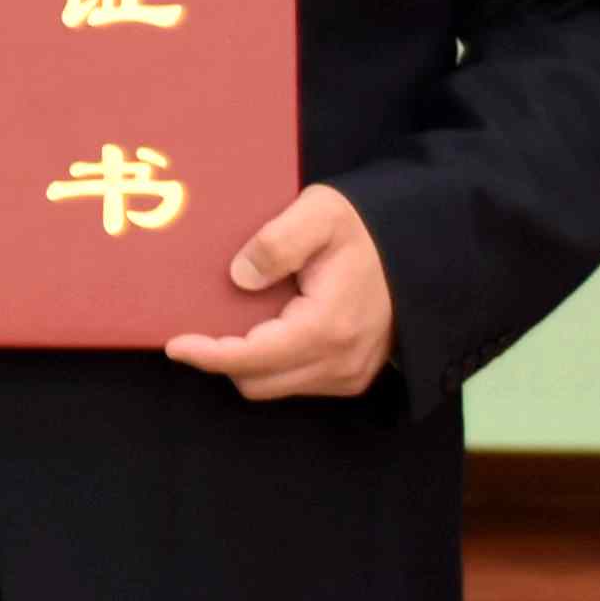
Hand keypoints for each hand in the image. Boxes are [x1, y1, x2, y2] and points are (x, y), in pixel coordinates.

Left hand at [164, 182, 395, 405]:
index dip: (208, 354)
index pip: (252, 357)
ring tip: (231, 323)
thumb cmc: (368, 228)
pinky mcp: (353, 375)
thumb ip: (275, 243)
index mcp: (327, 327)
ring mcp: (349, 374)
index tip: (174, 344)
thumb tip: (238, 278)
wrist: (424, 248)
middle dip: (221, 358)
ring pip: (274, 385)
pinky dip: (272, 362)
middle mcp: (340, 362)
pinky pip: (296, 381)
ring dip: (246, 361)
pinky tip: (265, 327)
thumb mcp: (320, 214)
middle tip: (197, 326)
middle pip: (256, 381)